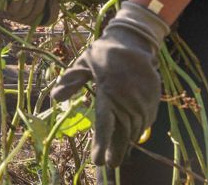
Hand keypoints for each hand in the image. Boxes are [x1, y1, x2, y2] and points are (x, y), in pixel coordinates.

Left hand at [50, 1, 169, 167]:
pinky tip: (131, 134)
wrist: (132, 41)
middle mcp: (127, 99)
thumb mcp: (82, 64)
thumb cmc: (102, 54)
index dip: (101, 145)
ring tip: (118, 152)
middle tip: (110, 165)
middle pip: (123, 133)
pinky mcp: (153, 98)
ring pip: (136, 129)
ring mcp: (142, 100)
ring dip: (127, 142)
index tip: (97, 161)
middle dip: (116, 152)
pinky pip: (146, 121)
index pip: (105, 125)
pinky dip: (138, 130)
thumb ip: (70, 82)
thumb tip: (54, 97)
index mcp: (107, 92)